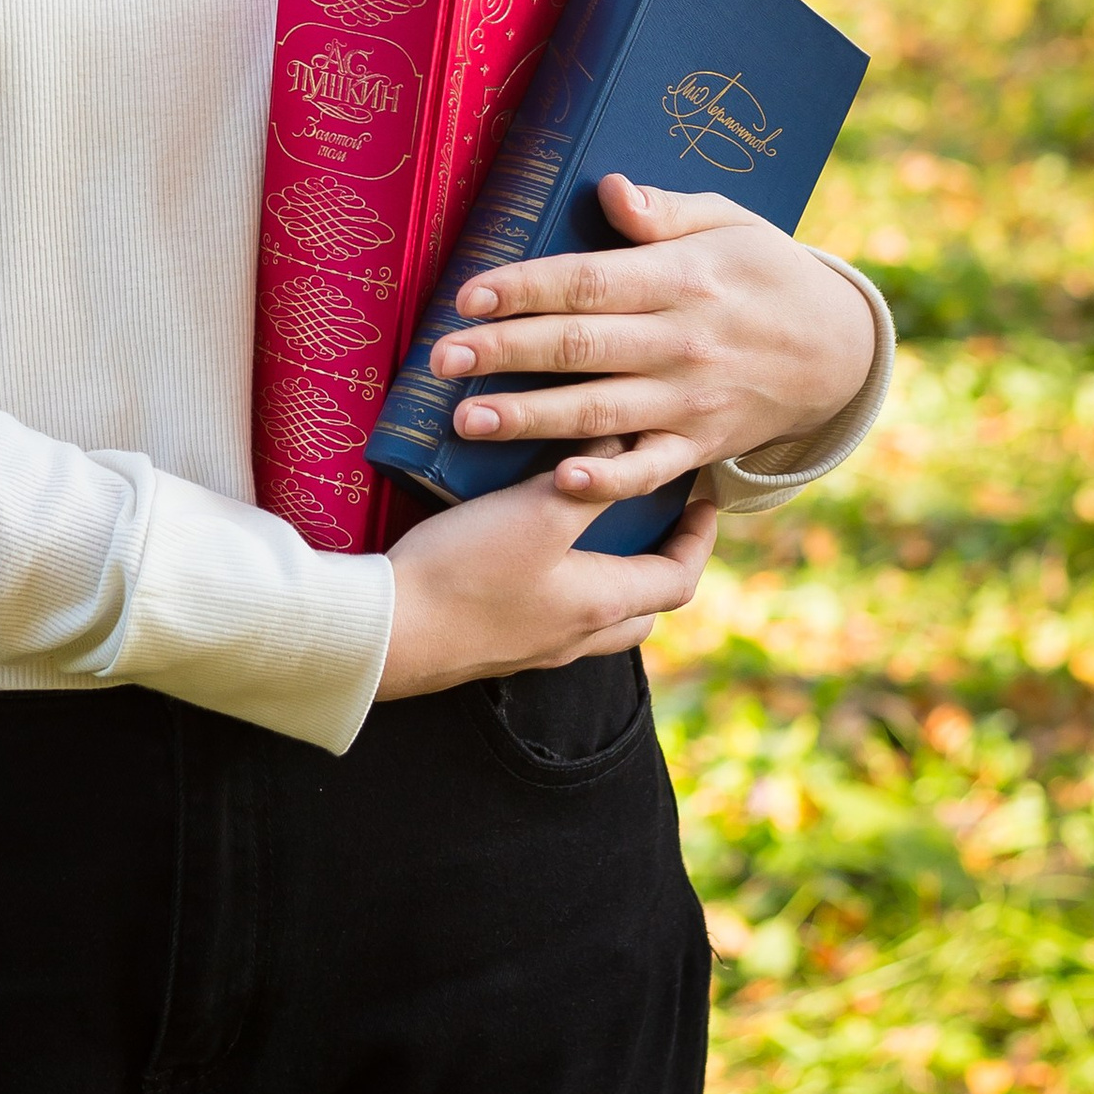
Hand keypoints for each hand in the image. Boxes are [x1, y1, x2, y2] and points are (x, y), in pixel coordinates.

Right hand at [375, 467, 717, 698]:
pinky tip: (528, 555)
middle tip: (654, 522)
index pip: (678, 579)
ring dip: (608, 579)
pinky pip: (550, 618)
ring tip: (592, 532)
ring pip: (596, 619)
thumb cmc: (470, 571)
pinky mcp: (494, 644)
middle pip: (643, 608)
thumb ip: (589, 478)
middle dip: (658, 565)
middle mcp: (577, 637)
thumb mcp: (538, 511)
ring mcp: (534, 648)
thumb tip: (623, 444)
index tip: (704, 504)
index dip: (699, 540)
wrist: (390, 632)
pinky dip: (560, 587)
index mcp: (602, 605)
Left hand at [425, 176, 879, 512]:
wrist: (839, 350)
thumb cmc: (767, 271)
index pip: (589, 282)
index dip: (526, 289)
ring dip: (530, 418)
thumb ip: (665, 211)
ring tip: (466, 420)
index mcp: (682, 279)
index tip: (469, 296)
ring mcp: (691, 399)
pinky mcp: (700, 444)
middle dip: (505, 353)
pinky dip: (606, 481)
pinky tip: (557, 482)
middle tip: (441, 358)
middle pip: (580, 348)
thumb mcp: (729, 221)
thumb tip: (610, 190)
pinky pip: (648, 469)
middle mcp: (682, 342)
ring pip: (599, 412)